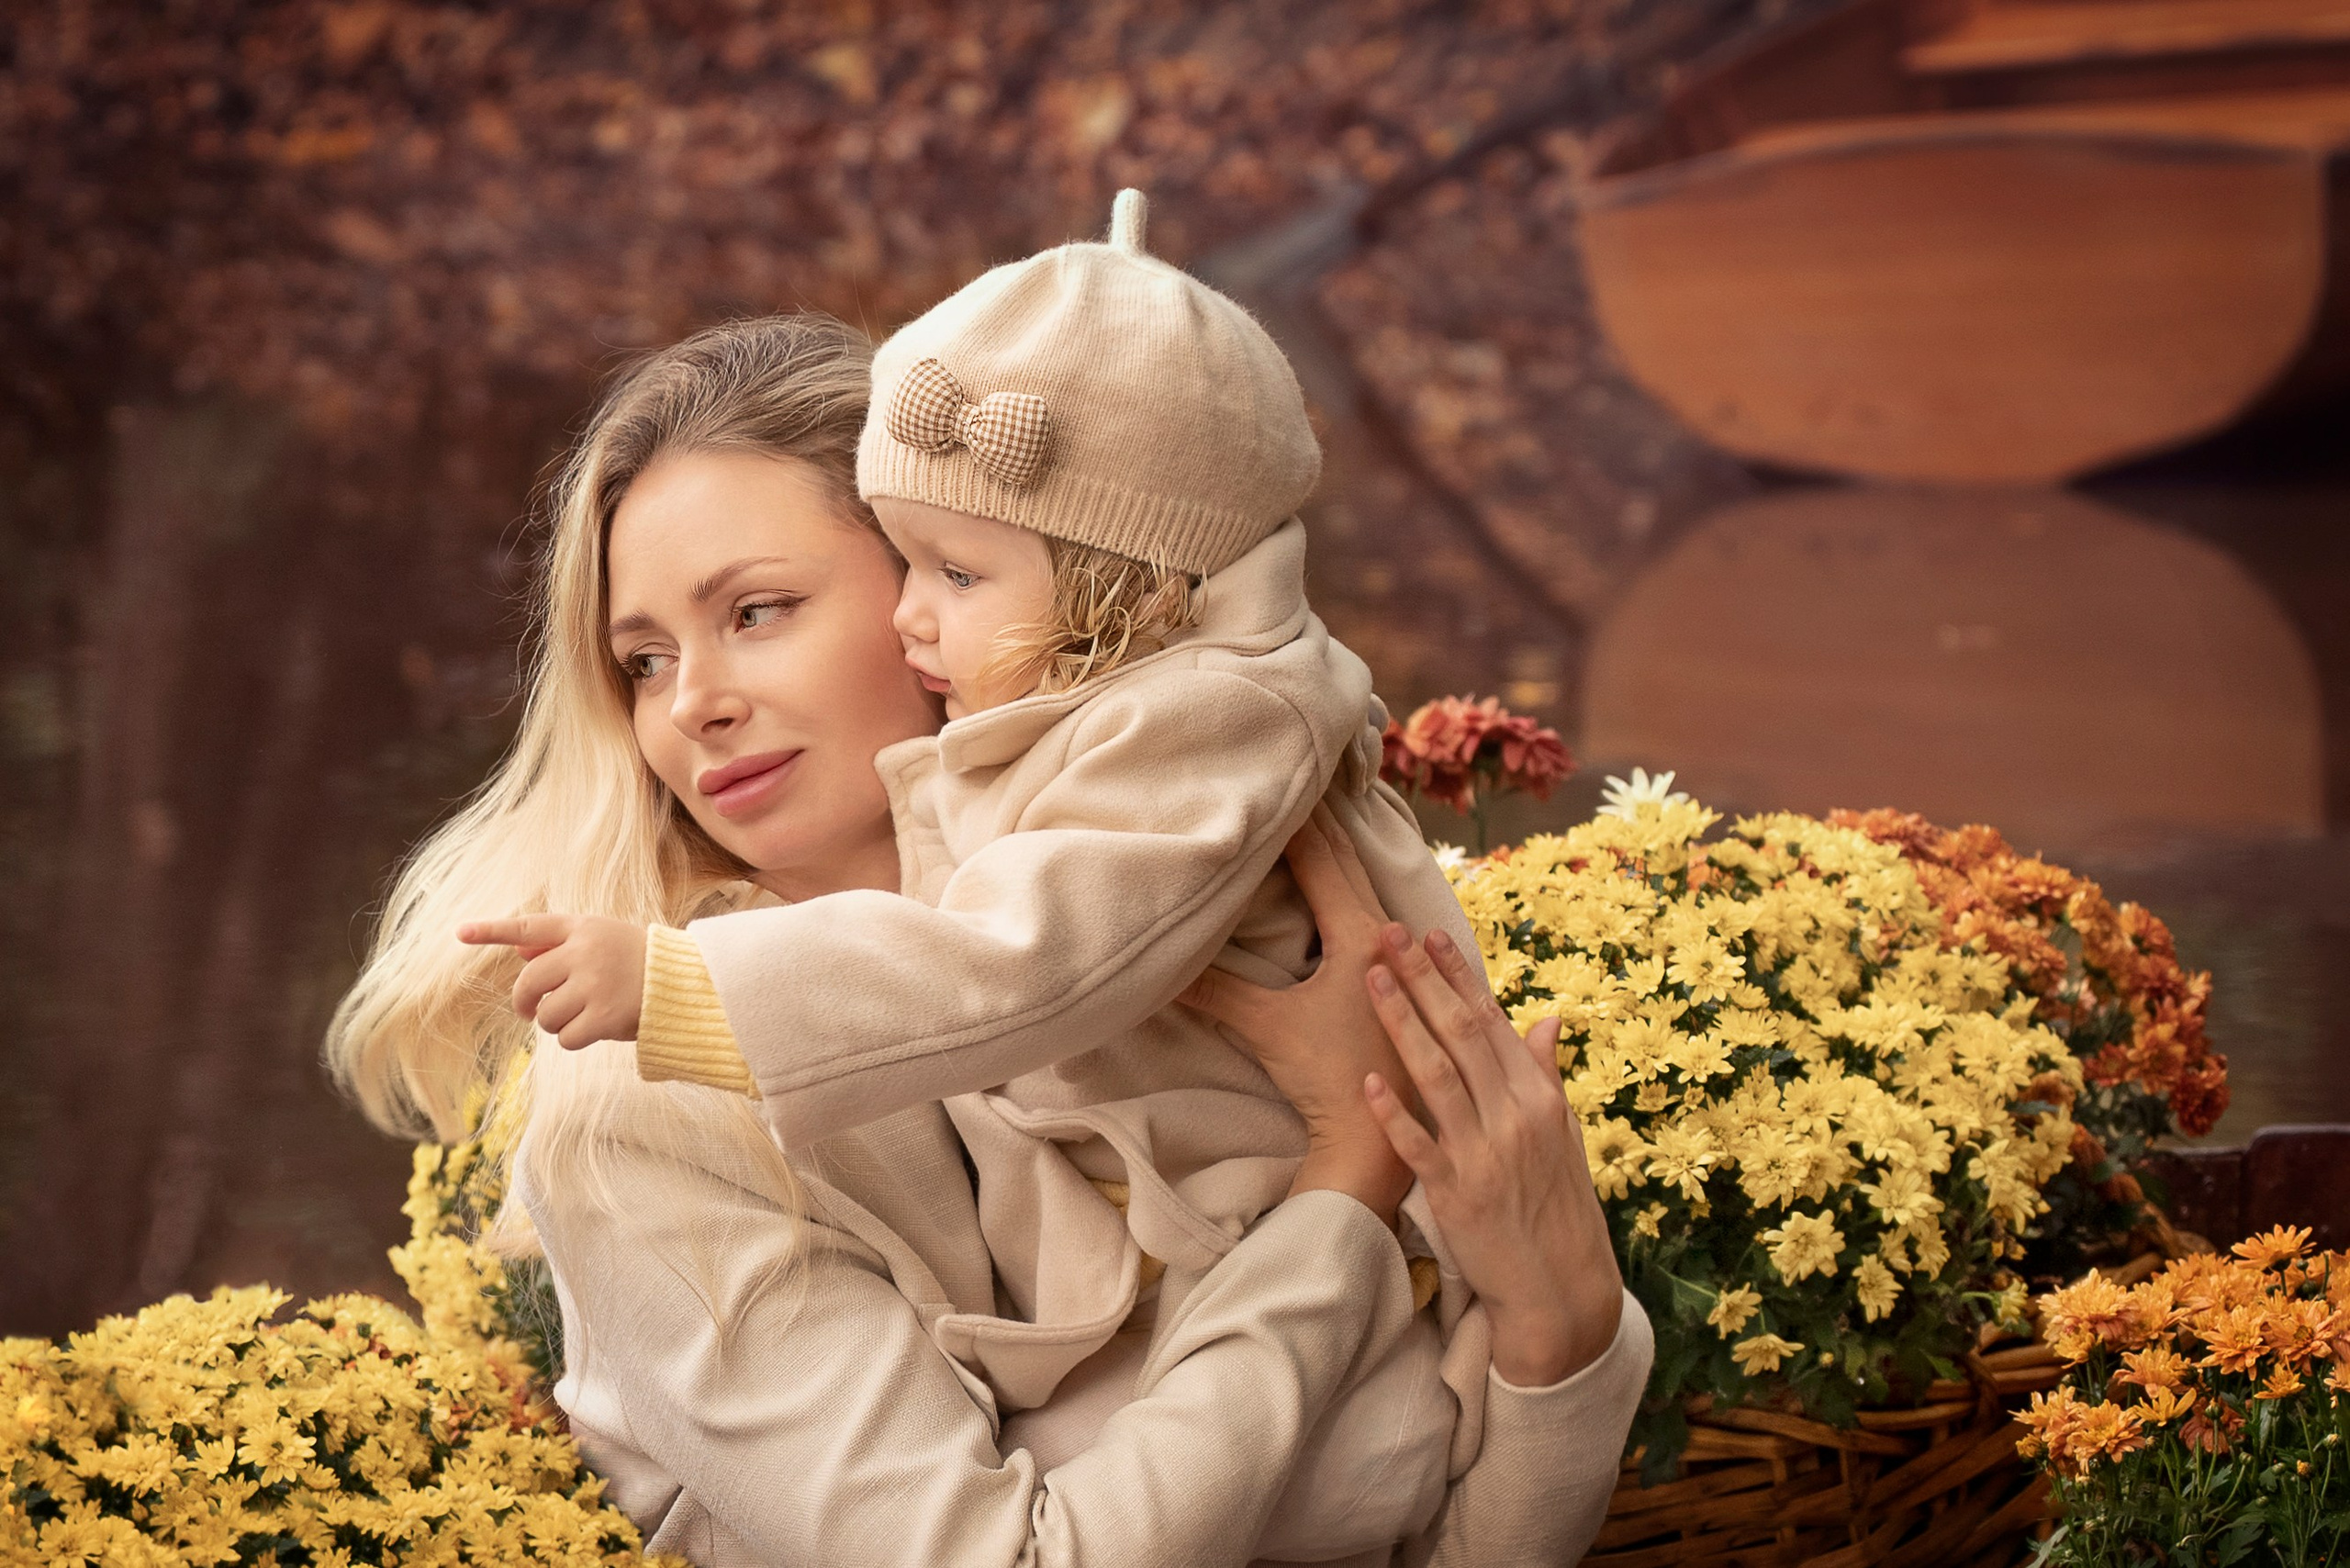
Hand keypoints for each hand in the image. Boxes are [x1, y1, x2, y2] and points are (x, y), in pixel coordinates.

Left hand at [457, 914, 646, 1049]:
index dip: (491, 931)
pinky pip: (565, 1038)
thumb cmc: (641, 961)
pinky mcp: (603, 1016)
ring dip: (557, 1023)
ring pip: (545, 1015)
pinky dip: (575, 1039)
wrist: (689, 984)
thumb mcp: (604, 940)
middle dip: (526, 1003)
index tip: (459, 933)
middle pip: (528, 983)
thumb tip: (518, 950)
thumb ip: (561, 945)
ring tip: (584, 1015)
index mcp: (582, 928)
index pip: (528, 928)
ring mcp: (594, 984)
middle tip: (530, 1011)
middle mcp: (584, 952)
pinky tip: (597, 1029)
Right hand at [1179, 807, 1413, 1222]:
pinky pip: (1390, 921)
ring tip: (1334, 816)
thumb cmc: (1326, 1078)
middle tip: (1309, 779)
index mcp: (1362, 936)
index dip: (1297, 820)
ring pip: (1375, 890)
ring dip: (1349, 854)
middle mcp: (1392, 938)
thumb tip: (1151, 967)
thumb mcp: (1264, 1025)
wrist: (1377, 1143)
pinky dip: (1370, 893)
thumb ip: (1211, 988)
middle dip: (1326, 822)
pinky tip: (1366, 889)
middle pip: (1352, 865)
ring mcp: (1407, 964)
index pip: (1321, 861)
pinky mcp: (1411, 989)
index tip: (1283, 780)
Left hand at [1365, 925, 1624, 1387]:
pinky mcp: (1457, 1193)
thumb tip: (1545, 1017)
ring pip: (1436, 1074)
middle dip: (1422, 978)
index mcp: (1540, 1096)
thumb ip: (1545, 1075)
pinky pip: (1419, 1144)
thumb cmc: (1557, 1206)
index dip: (1458, 974)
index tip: (1430, 933)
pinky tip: (1367, 1080)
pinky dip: (1394, 1112)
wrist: (1560, 1287)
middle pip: (1460, 1033)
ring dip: (1401, 1022)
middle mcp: (1515, 1115)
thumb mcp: (1563, 1136)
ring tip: (1371, 978)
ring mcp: (1485, 1153)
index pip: (1492, 1020)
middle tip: (1388, 932)